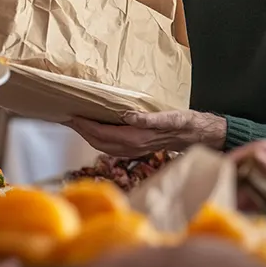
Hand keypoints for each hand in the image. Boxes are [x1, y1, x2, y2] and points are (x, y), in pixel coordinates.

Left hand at [68, 110, 225, 157]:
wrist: (198, 136)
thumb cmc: (185, 123)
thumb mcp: (170, 117)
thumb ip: (150, 119)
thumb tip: (129, 117)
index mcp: (136, 138)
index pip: (103, 134)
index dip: (85, 126)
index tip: (72, 116)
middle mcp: (132, 147)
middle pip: (99, 141)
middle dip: (81, 130)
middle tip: (67, 117)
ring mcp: (134, 150)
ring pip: (104, 146)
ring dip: (88, 135)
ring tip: (77, 123)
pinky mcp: (137, 148)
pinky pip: (112, 146)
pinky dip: (100, 138)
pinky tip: (96, 131)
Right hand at [230, 140, 265, 236]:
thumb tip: (256, 154)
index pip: (259, 149)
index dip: (243, 153)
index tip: (228, 161)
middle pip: (249, 164)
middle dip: (234, 170)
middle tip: (217, 178)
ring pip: (247, 183)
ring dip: (235, 187)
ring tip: (221, 194)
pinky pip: (251, 201)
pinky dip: (241, 203)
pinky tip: (233, 207)